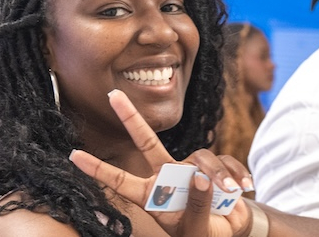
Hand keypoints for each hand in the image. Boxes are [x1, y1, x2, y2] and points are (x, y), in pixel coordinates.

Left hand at [69, 89, 252, 236]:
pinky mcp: (214, 165)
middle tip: (112, 95)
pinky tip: (244, 187)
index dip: (98, 169)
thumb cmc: (204, 233)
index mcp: (154, 196)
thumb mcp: (197, 230)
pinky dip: (235, 174)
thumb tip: (201, 178)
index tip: (74, 156)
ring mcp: (190, 168)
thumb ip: (197, 207)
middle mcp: (168, 177)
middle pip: (146, 141)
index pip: (121, 181)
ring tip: (230, 192)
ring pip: (200, 156)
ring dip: (218, 174)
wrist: (232, 230)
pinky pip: (224, 160)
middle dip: (131, 117)